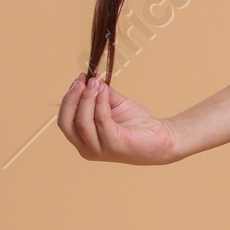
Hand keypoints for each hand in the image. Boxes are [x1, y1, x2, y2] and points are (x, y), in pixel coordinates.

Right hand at [58, 73, 180, 165]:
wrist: (163, 137)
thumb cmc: (137, 123)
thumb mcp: (114, 105)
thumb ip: (100, 95)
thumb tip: (91, 78)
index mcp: (83, 141)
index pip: (65, 120)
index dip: (69, 99)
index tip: (79, 78)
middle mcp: (87, 149)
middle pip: (67, 123)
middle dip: (73, 99)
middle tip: (83, 80)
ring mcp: (100, 150)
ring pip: (83, 122)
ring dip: (87, 98)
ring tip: (95, 82)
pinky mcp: (114, 146)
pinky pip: (101, 121)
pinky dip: (101, 104)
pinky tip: (105, 91)